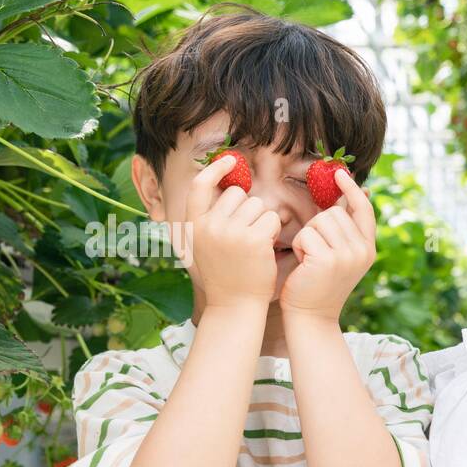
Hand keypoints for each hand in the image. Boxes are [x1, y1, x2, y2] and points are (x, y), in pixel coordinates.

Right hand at [184, 154, 282, 308]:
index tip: (230, 160)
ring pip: (257, 205)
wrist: (234, 306)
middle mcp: (209, 225)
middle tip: (247, 235)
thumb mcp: (205, 245)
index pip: (200, 186)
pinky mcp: (254, 239)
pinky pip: (271, 218)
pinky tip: (266, 248)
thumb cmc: (225, 276)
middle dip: (247, 209)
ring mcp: (231, 232)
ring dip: (261, 220)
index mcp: (193, 225)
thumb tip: (225, 187)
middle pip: (237, 194)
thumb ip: (210, 219)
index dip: (215, 170)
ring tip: (255, 245)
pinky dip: (273, 230)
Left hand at [280, 170, 375, 322]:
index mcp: (368, 249)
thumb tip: (346, 196)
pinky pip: (306, 235)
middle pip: (335, 212)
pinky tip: (303, 265)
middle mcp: (362, 251)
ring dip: (307, 236)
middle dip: (318, 227)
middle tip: (316, 253)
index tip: (340, 173)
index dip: (351, 190)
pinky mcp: (327, 260)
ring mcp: (347, 256)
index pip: (364, 210)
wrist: (312, 317)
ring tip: (310, 259)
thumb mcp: (340, 256)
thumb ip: (346, 230)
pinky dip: (299, 247)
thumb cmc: (319, 284)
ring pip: (320, 221)